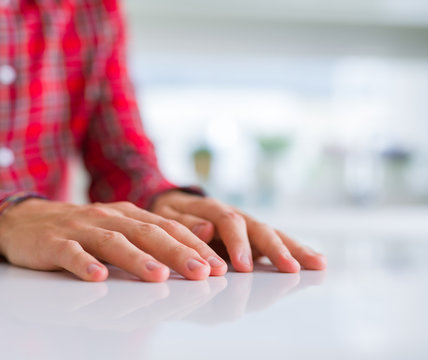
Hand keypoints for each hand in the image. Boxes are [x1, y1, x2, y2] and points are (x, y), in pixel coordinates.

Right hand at [0, 199, 228, 281]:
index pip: (167, 228)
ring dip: (137, 258)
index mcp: (126, 214)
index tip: (219, 266)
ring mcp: (79, 228)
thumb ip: (145, 238)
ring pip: (112, 241)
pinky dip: (83, 263)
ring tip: (159, 276)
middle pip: (146, 233)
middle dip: (177, 252)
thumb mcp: (114, 229)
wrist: (25, 220)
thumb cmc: (78, 230)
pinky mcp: (52, 242)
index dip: (194, 245)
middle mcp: (107, 217)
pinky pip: (69, 252)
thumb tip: (188, 256)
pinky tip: (97, 276)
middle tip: (203, 272)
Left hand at [151, 191, 326, 272]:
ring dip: (294, 248)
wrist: (170, 206)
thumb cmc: (167, 215)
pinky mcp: (251, 237)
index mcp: (210, 208)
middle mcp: (233, 214)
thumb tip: (205, 229)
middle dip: (275, 249)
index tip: (244, 266)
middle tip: (290, 268)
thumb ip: (184, 223)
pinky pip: (273, 243)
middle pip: (258, 227)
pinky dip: (293, 251)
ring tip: (318, 263)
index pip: (227, 221)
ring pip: (272, 234)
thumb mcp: (166, 216)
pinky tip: (313, 262)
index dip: (237, 243)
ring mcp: (245, 225)